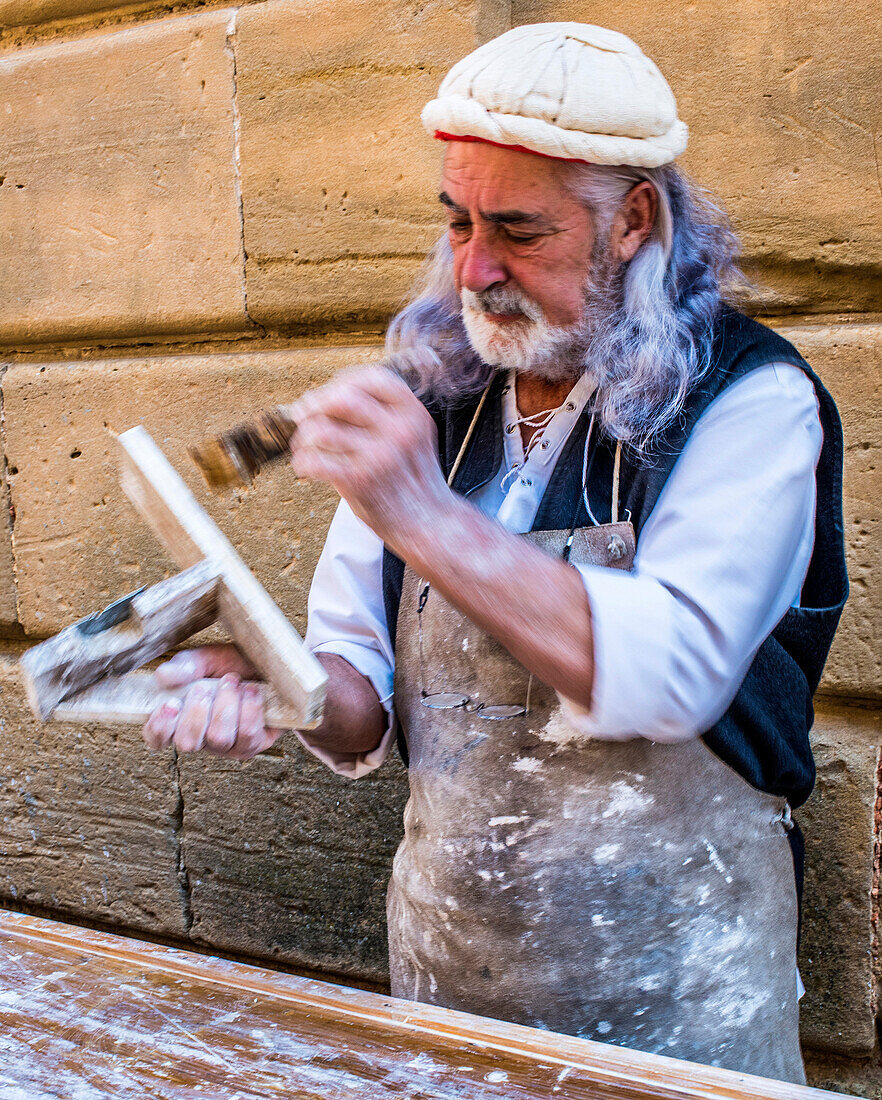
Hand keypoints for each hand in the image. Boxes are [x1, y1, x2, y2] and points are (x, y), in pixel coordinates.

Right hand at [141, 645, 283, 759]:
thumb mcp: (207, 658)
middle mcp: (202, 738)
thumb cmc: (234, 666)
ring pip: (219, 738)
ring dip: (226, 704)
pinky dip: (249, 707)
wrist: (272, 667)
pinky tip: (252, 690)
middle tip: (205, 687)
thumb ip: (184, 665)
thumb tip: (162, 676)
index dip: (159, 726)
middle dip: (196, 712)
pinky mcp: (253, 744)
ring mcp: (228, 746)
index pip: (156, 738)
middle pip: (187, 743)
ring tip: (232, 681)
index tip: (171, 704)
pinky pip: (247, 735)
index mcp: (181, 719)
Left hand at [289, 366, 452, 551]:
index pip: (370, 378)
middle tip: (304, 414)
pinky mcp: (359, 481)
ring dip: (304, 436)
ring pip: (321, 428)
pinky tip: (307, 467)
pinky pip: (314, 460)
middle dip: (315, 404)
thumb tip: (329, 395)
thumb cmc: (414, 480)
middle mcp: (398, 430)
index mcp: (412, 414)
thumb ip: (384, 413)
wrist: (429, 522)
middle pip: (341, 398)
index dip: (343, 381)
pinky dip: (302, 462)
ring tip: (304, 445)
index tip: (330, 392)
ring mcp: (378, 456)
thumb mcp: (414, 436)